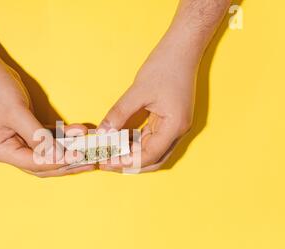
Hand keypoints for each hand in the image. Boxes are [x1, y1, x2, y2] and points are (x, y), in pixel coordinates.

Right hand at [0, 63, 93, 176]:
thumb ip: (39, 137)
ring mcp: (19, 141)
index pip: (35, 164)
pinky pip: (48, 137)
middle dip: (67, 162)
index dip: (58, 162)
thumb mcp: (19, 114)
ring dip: (68, 148)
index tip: (79, 157)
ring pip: (48, 152)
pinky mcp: (27, 130)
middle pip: (43, 164)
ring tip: (89, 147)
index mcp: (2, 151)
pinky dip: (63, 135)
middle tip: (90, 161)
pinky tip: (78, 131)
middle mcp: (10, 150)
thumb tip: (59, 157)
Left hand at [98, 36, 196, 172]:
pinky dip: (136, 142)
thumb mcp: (137, 92)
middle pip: (153, 159)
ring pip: (152, 150)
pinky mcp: (169, 120)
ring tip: (110, 152)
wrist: (182, 48)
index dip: (126, 162)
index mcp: (174, 127)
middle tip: (107, 162)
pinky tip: (119, 140)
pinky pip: (152, 138)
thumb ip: (118, 114)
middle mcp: (178, 131)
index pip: (149, 156)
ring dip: (132, 154)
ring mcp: (175, 126)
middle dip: (130, 164)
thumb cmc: (164, 66)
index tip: (106, 162)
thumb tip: (102, 133)